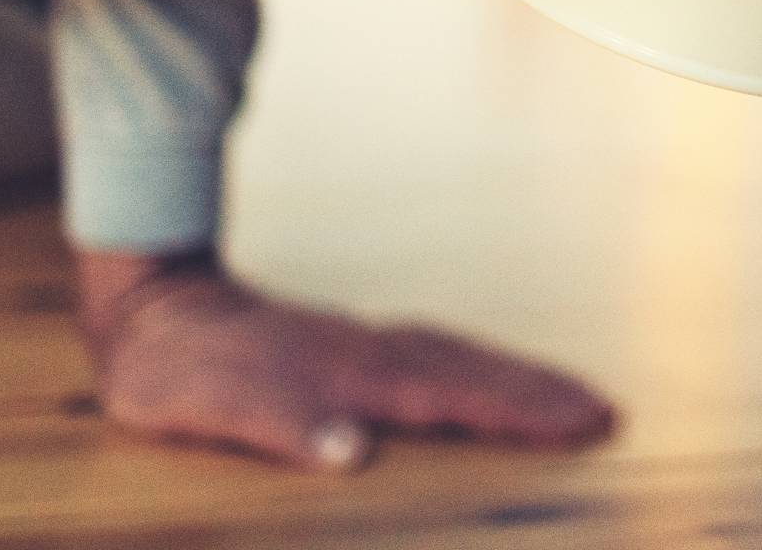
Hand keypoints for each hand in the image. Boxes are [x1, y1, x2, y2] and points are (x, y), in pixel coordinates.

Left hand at [77, 249, 614, 469]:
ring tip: (572, 397)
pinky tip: (488, 380)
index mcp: (352, 375)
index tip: (585, 421)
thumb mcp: (212, 408)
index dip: (521, 413)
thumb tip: (352, 453)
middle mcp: (372, 354)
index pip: (456, 396)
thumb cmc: (181, 373)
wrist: (154, 308)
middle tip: (607, 411)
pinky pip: (438, 355)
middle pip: (476, 370)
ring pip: (462, 357)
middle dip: (542, 393)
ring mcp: (366, 345)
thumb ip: (282, 425)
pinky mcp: (354, 347)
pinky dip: (479, 369)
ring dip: (519, 379)